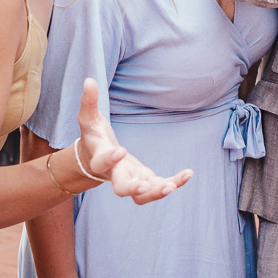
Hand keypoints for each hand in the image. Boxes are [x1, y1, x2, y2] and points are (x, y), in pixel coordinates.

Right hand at [72, 79, 191, 203]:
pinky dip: (174, 183)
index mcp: (99, 160)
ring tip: (171, 186)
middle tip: (143, 187)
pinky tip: (188, 174)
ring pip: (142, 196)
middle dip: (131, 188)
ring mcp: (131, 181)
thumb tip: (89, 80)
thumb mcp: (89, 118)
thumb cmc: (93, 136)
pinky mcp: (145, 181)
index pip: (101, 163)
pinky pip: (160, 186)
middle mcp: (115, 175)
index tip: (120, 151)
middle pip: (121, 188)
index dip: (109, 159)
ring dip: (156, 192)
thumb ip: (88, 101)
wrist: (96, 159)